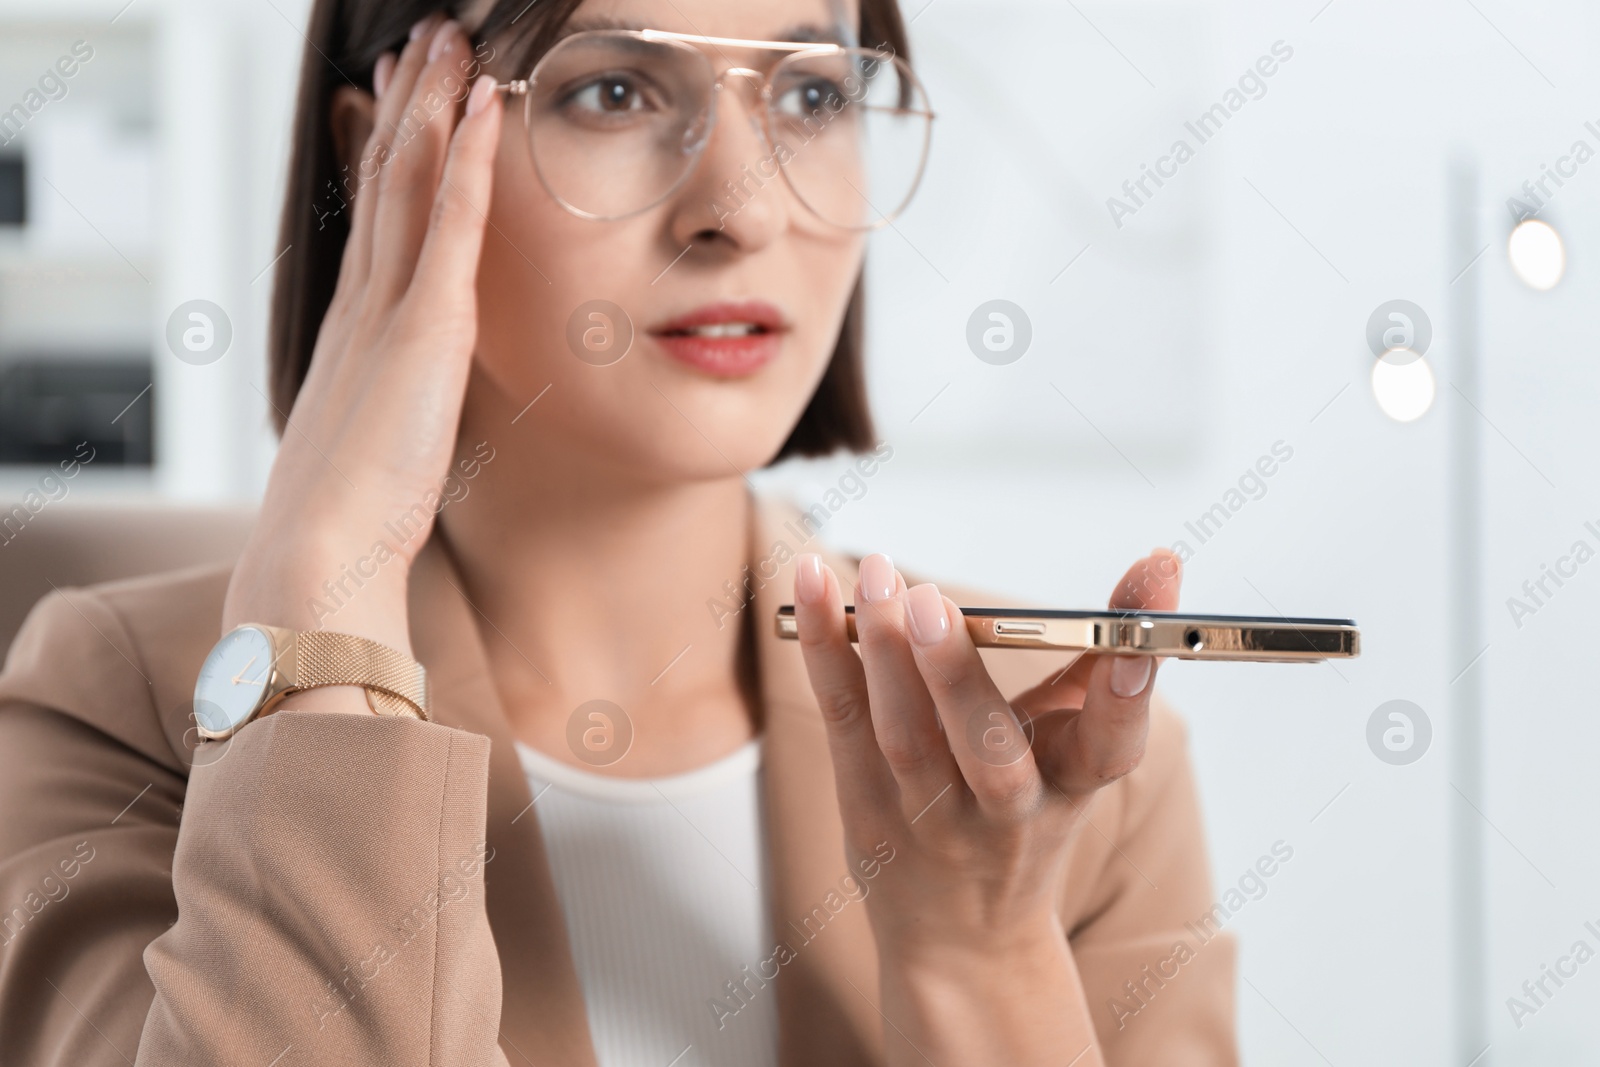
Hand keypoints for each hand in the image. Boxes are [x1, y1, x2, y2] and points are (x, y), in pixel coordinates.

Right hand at [222, 16, 502, 658]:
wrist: (318, 557)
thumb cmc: (346, 523)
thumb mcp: (375, 445)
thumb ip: (391, 407)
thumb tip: (407, 408)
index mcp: (357, 330)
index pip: (380, 219)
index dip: (396, 152)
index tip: (409, 100)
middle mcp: (366, 304)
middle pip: (389, 178)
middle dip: (411, 103)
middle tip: (427, 40)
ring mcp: (389, 310)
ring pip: (412, 181)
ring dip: (435, 104)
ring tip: (449, 41)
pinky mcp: (420, 330)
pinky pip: (451, 227)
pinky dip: (470, 163)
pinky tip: (487, 109)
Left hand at [792, 549, 1181, 1061]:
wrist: (964, 940)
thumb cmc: (1024, 818)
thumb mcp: (1077, 753)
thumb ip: (1101, 666)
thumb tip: (1155, 569)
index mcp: (1074, 787)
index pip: (1114, 742)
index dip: (1131, 686)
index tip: (1139, 633)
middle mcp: (1006, 813)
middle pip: (987, 750)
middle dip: (956, 673)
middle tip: (931, 598)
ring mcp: (929, 818)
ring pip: (904, 736)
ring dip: (882, 651)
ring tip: (874, 576)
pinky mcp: (866, 806)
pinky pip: (844, 717)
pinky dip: (825, 649)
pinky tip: (808, 586)